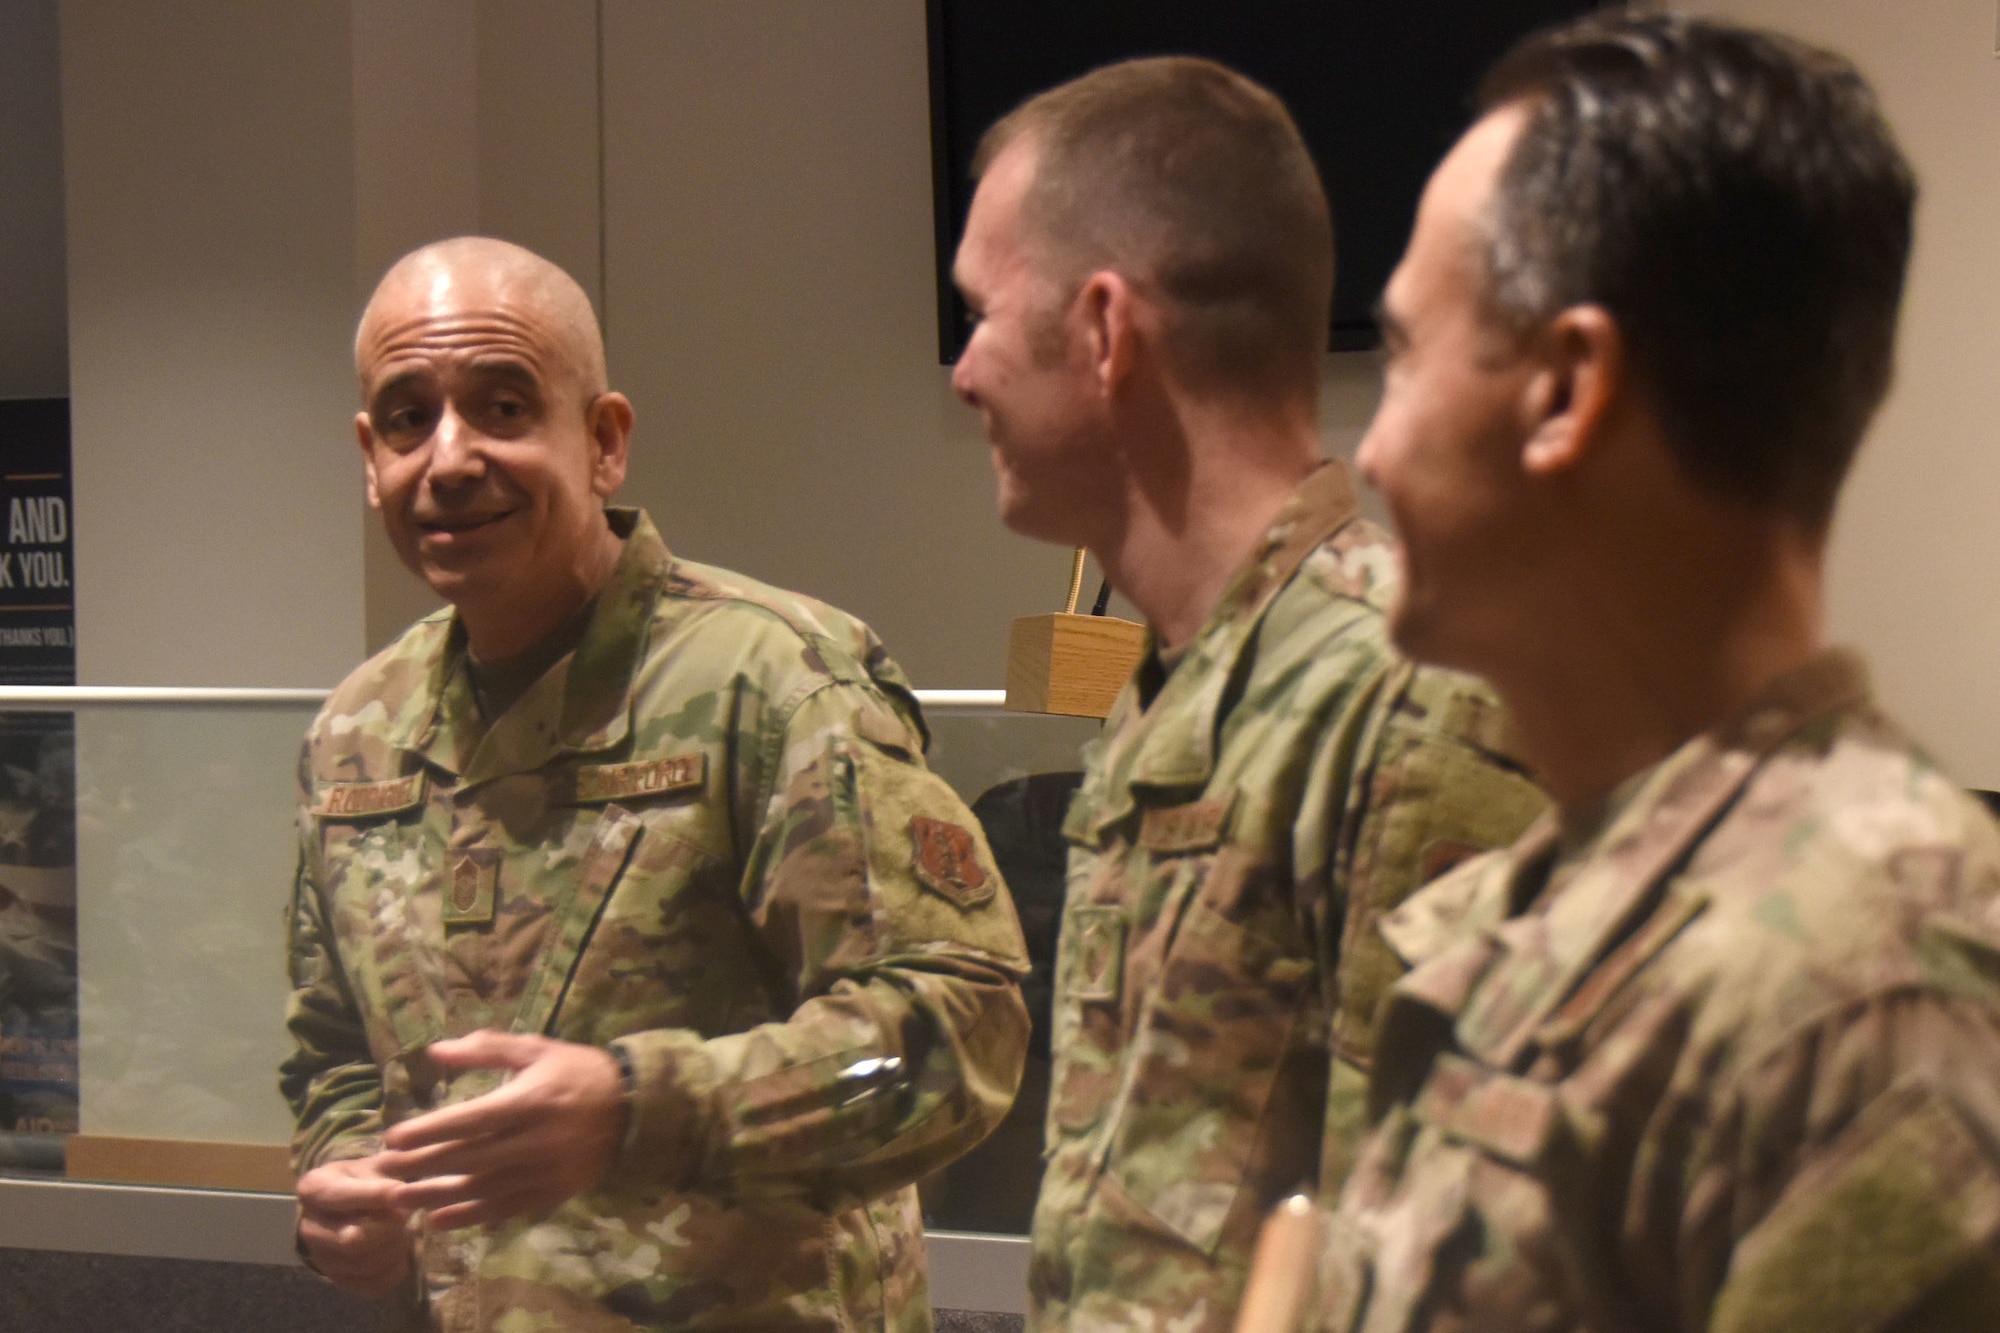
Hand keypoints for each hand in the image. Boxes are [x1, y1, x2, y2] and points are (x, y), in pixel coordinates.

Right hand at [295, 1154, 412, 1300]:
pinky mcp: (339, 1280)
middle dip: (389, 1227)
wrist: (352, 1206)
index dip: (375, 1196)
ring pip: (365, 1263)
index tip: (402, 1190)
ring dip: (395, 1246)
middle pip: (353, 1239)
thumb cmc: (368, 1178)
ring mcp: (321, 1258)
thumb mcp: (379, 1162)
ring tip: (404, 1228)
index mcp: (313, 1189)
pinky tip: (400, 1250)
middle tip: (406, 1213)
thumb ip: (398, 1165)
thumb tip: (414, 1178)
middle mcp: (309, 1227)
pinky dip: (395, 1269)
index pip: (341, 1198)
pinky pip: (373, 1285)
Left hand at [379, 1031, 626, 1230]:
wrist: (633, 1108)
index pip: (469, 1120)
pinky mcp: (551, 1193)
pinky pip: (504, 1209)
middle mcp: (534, 1140)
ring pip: (481, 1189)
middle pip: (467, 1158)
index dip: (428, 1130)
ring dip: (436, 1197)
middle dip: (421, 1166)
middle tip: (382, 1172)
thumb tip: (435, 1051)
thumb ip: (486, 1047)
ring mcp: (543, 1171)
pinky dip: (470, 1217)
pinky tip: (439, 1220)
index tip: (392, 1138)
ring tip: (399, 1202)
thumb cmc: (578, 1072)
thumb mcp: (536, 1049)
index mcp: (528, 1100)